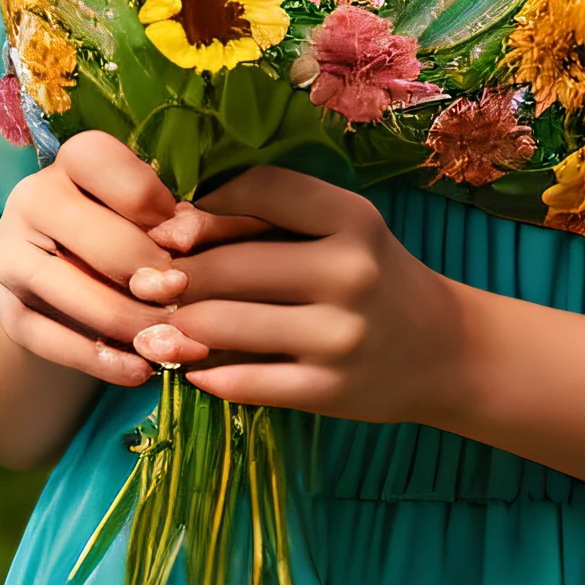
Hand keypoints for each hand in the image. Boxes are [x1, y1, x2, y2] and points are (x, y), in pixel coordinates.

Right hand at [0, 131, 191, 391]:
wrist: (63, 265)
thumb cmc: (127, 227)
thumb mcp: (157, 214)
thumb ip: (186, 222)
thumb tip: (192, 238)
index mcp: (73, 161)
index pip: (119, 176)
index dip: (160, 212)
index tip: (185, 242)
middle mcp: (32, 198)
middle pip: (106, 243)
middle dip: (155, 277)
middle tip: (181, 296)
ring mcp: (10, 256)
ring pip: (78, 295)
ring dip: (134, 324)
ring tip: (172, 341)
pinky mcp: (9, 310)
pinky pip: (54, 342)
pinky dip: (102, 362)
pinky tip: (139, 371)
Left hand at [127, 168, 466, 420]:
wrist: (443, 350)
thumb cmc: (374, 277)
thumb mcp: (340, 229)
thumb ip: (269, 216)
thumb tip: (172, 229)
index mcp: (351, 218)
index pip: (255, 192)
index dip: (200, 210)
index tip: (169, 230)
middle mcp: (349, 272)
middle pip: (226, 265)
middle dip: (172, 277)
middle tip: (140, 285)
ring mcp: (339, 337)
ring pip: (223, 325)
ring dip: (177, 327)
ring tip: (155, 328)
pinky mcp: (329, 391)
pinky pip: (243, 382)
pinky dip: (206, 374)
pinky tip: (193, 368)